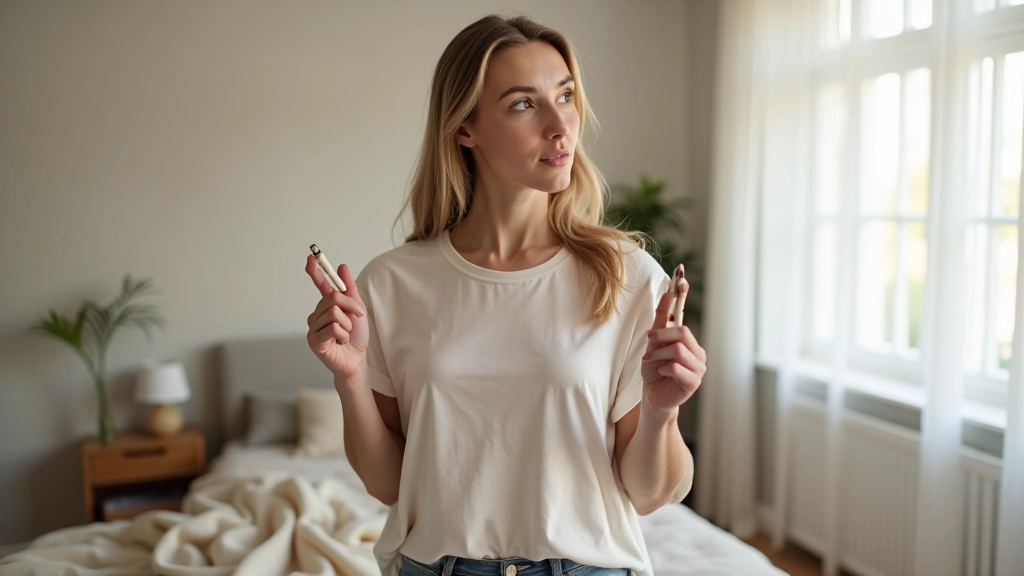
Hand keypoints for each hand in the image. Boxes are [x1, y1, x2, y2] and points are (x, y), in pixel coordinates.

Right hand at [304, 255, 368, 378]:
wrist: (357, 359)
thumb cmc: (355, 336)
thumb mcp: (357, 309)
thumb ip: (348, 289)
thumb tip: (341, 267)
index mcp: (326, 306)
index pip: (320, 285)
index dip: (315, 271)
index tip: (310, 258)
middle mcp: (316, 315)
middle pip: (333, 298)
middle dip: (350, 308)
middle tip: (355, 320)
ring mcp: (313, 328)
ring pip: (334, 313)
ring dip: (347, 325)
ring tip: (345, 335)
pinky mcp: (314, 341)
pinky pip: (333, 327)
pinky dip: (343, 334)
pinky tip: (340, 342)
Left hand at [640, 279, 706, 417]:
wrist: (653, 397)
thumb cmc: (654, 370)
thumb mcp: (653, 344)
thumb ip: (659, 323)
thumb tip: (666, 295)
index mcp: (688, 340)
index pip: (684, 314)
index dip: (682, 295)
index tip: (680, 276)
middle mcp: (697, 351)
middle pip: (682, 332)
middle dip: (661, 336)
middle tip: (650, 342)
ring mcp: (698, 367)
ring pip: (677, 349)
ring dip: (658, 355)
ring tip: (652, 362)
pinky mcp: (694, 382)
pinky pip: (676, 367)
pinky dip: (663, 369)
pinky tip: (661, 374)